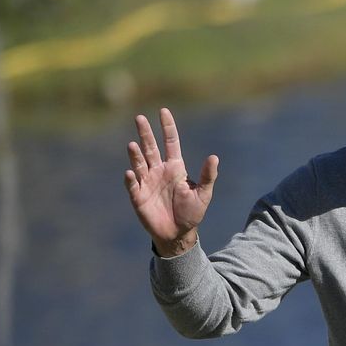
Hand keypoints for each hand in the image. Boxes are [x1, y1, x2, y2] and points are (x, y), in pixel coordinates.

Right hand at [125, 108, 218, 255]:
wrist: (178, 234)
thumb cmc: (191, 213)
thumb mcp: (203, 194)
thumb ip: (208, 176)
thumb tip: (214, 157)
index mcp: (175, 168)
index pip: (170, 142)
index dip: (167, 127)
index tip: (163, 111)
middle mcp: (159, 171)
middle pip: (151, 147)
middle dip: (145, 133)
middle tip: (140, 118)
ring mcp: (147, 182)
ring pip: (139, 163)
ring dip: (136, 154)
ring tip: (133, 145)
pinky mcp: (138, 196)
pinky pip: (133, 184)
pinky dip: (131, 178)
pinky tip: (131, 173)